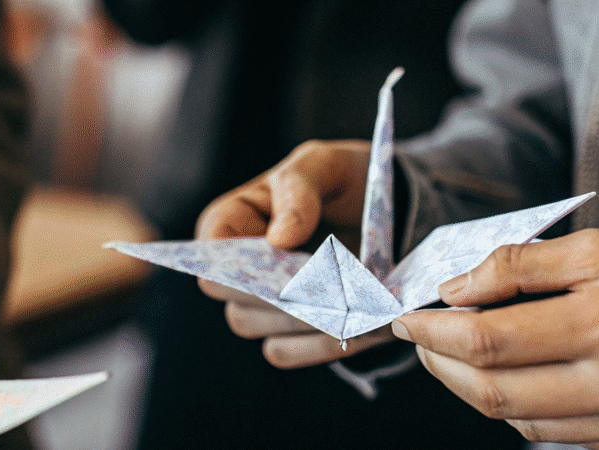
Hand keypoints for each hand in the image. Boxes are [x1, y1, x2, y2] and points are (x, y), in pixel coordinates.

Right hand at [196, 139, 396, 367]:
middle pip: (233, 297)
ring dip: (304, 324)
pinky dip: (322, 344)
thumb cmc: (343, 179)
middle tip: (328, 291)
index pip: (210, 252)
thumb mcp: (325, 166)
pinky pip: (286, 351)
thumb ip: (299, 191)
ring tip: (356, 310)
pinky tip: (362, 329)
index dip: (237, 263)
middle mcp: (239, 266)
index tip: (285, 261)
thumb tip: (278, 239)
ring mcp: (263, 303)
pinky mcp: (290, 330)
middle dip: (278, 297)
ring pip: (257, 328)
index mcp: (233, 219)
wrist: (388, 208)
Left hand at [392, 229, 598, 448]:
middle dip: (442, 363)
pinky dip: (520, 409)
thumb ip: (519, 267)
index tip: (407, 316)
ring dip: (475, 389)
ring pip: (520, 422)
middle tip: (422, 336)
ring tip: (460, 352)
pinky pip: (556, 437)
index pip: (490, 341)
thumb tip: (453, 291)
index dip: (435, 331)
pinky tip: (510, 376)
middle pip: (495, 392)